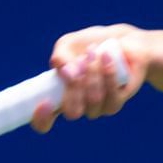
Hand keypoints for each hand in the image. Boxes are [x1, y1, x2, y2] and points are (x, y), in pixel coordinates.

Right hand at [30, 24, 148, 133]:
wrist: (121, 41)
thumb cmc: (89, 44)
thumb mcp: (67, 45)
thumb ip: (59, 57)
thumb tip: (66, 72)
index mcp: (58, 97)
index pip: (43, 122)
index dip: (41, 118)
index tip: (45, 103)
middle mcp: (76, 106)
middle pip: (71, 112)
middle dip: (74, 86)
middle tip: (78, 61)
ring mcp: (97, 107)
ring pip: (93, 101)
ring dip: (92, 74)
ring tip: (92, 51)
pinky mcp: (115, 102)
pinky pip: (111, 96)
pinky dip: (107, 74)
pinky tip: (106, 56)